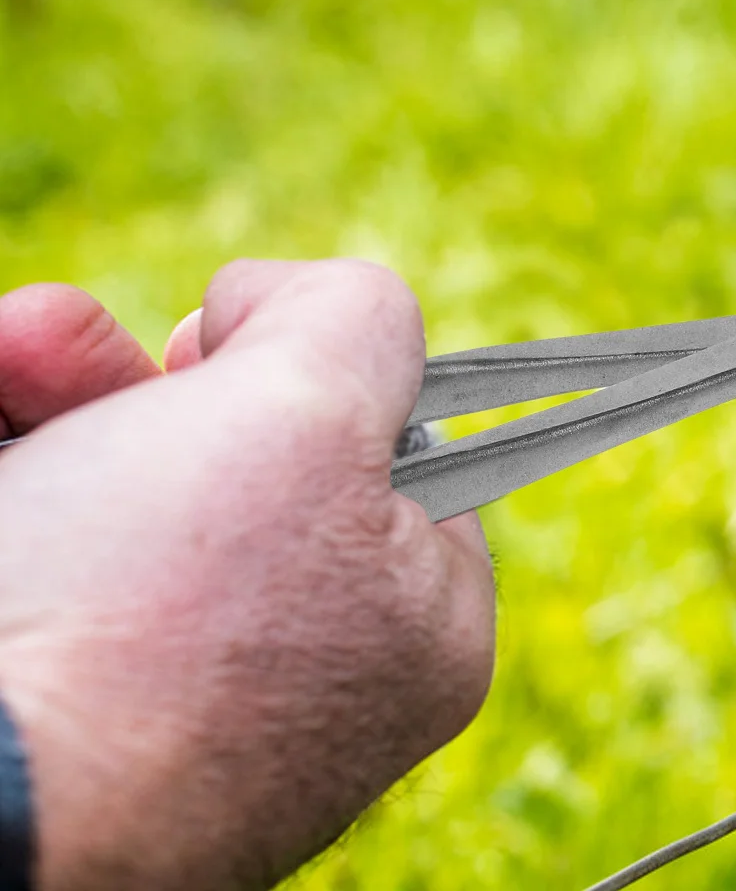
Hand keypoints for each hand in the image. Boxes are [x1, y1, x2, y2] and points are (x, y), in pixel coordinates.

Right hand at [0, 266, 493, 890]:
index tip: (225, 346)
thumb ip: (354, 316)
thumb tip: (269, 303)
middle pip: (244, 454)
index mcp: (420, 628)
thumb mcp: (312, 407)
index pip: (402, 449)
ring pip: (128, 485)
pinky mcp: (61, 706)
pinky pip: (55, 545)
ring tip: (11, 355)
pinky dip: (15, 455)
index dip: (315, 370)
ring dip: (56, 390)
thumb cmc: (152, 613)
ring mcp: (174, 703)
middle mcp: (309, 675)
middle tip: (80, 343)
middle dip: (136, 372)